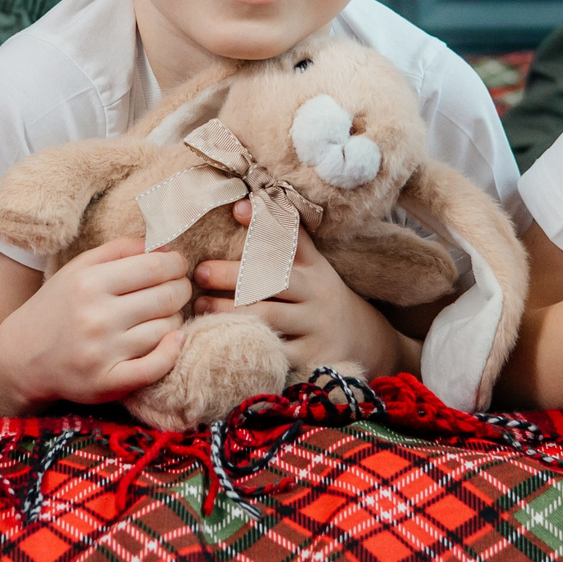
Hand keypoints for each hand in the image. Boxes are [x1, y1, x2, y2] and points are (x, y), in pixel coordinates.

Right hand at [0, 238, 189, 410]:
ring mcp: (102, 352)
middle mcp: (96, 317)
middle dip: (181, 288)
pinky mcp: (107, 382)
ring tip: (162, 314)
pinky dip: (173, 351)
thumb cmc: (57, 307)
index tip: (177, 265)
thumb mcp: (79, 269)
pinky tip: (174, 340)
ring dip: (174, 318)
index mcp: (89, 283)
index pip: (155, 267)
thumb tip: (166, 245)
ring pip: (167, 328)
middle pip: (167, 296)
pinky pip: (157, 366)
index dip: (176, 263)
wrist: (22, 358)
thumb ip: (120, 250)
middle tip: (176, 288)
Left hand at [193, 201, 403, 379]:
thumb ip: (281, 234)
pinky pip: (273, 352)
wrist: (361, 339)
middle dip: (234, 275)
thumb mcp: (310, 263)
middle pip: (273, 280)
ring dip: (230, 311)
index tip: (238, 209)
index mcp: (313, 267)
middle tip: (202, 271)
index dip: (265, 223)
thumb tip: (241, 204)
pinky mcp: (309, 357)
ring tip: (202, 305)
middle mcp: (315, 293)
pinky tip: (221, 339)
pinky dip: (247, 345)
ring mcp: (314, 327)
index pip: (291, 239)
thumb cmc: (317, 294)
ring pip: (268, 317)